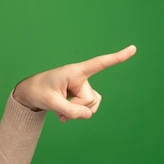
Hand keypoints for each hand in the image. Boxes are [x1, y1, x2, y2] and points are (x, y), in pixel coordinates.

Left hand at [13, 45, 136, 121]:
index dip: (117, 57)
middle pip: (89, 99)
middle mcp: (81, 77)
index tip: (133, 48)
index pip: (99, 64)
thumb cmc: (38, 91)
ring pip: (90, 106)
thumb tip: (89, 115)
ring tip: (59, 111)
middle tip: (58, 107)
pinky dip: (76, 114)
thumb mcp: (51, 103)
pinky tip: (62, 115)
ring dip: (76, 112)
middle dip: (75, 108)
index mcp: (75, 72)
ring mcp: (81, 87)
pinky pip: (87, 108)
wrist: (30, 94)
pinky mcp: (80, 95)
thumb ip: (71, 111)